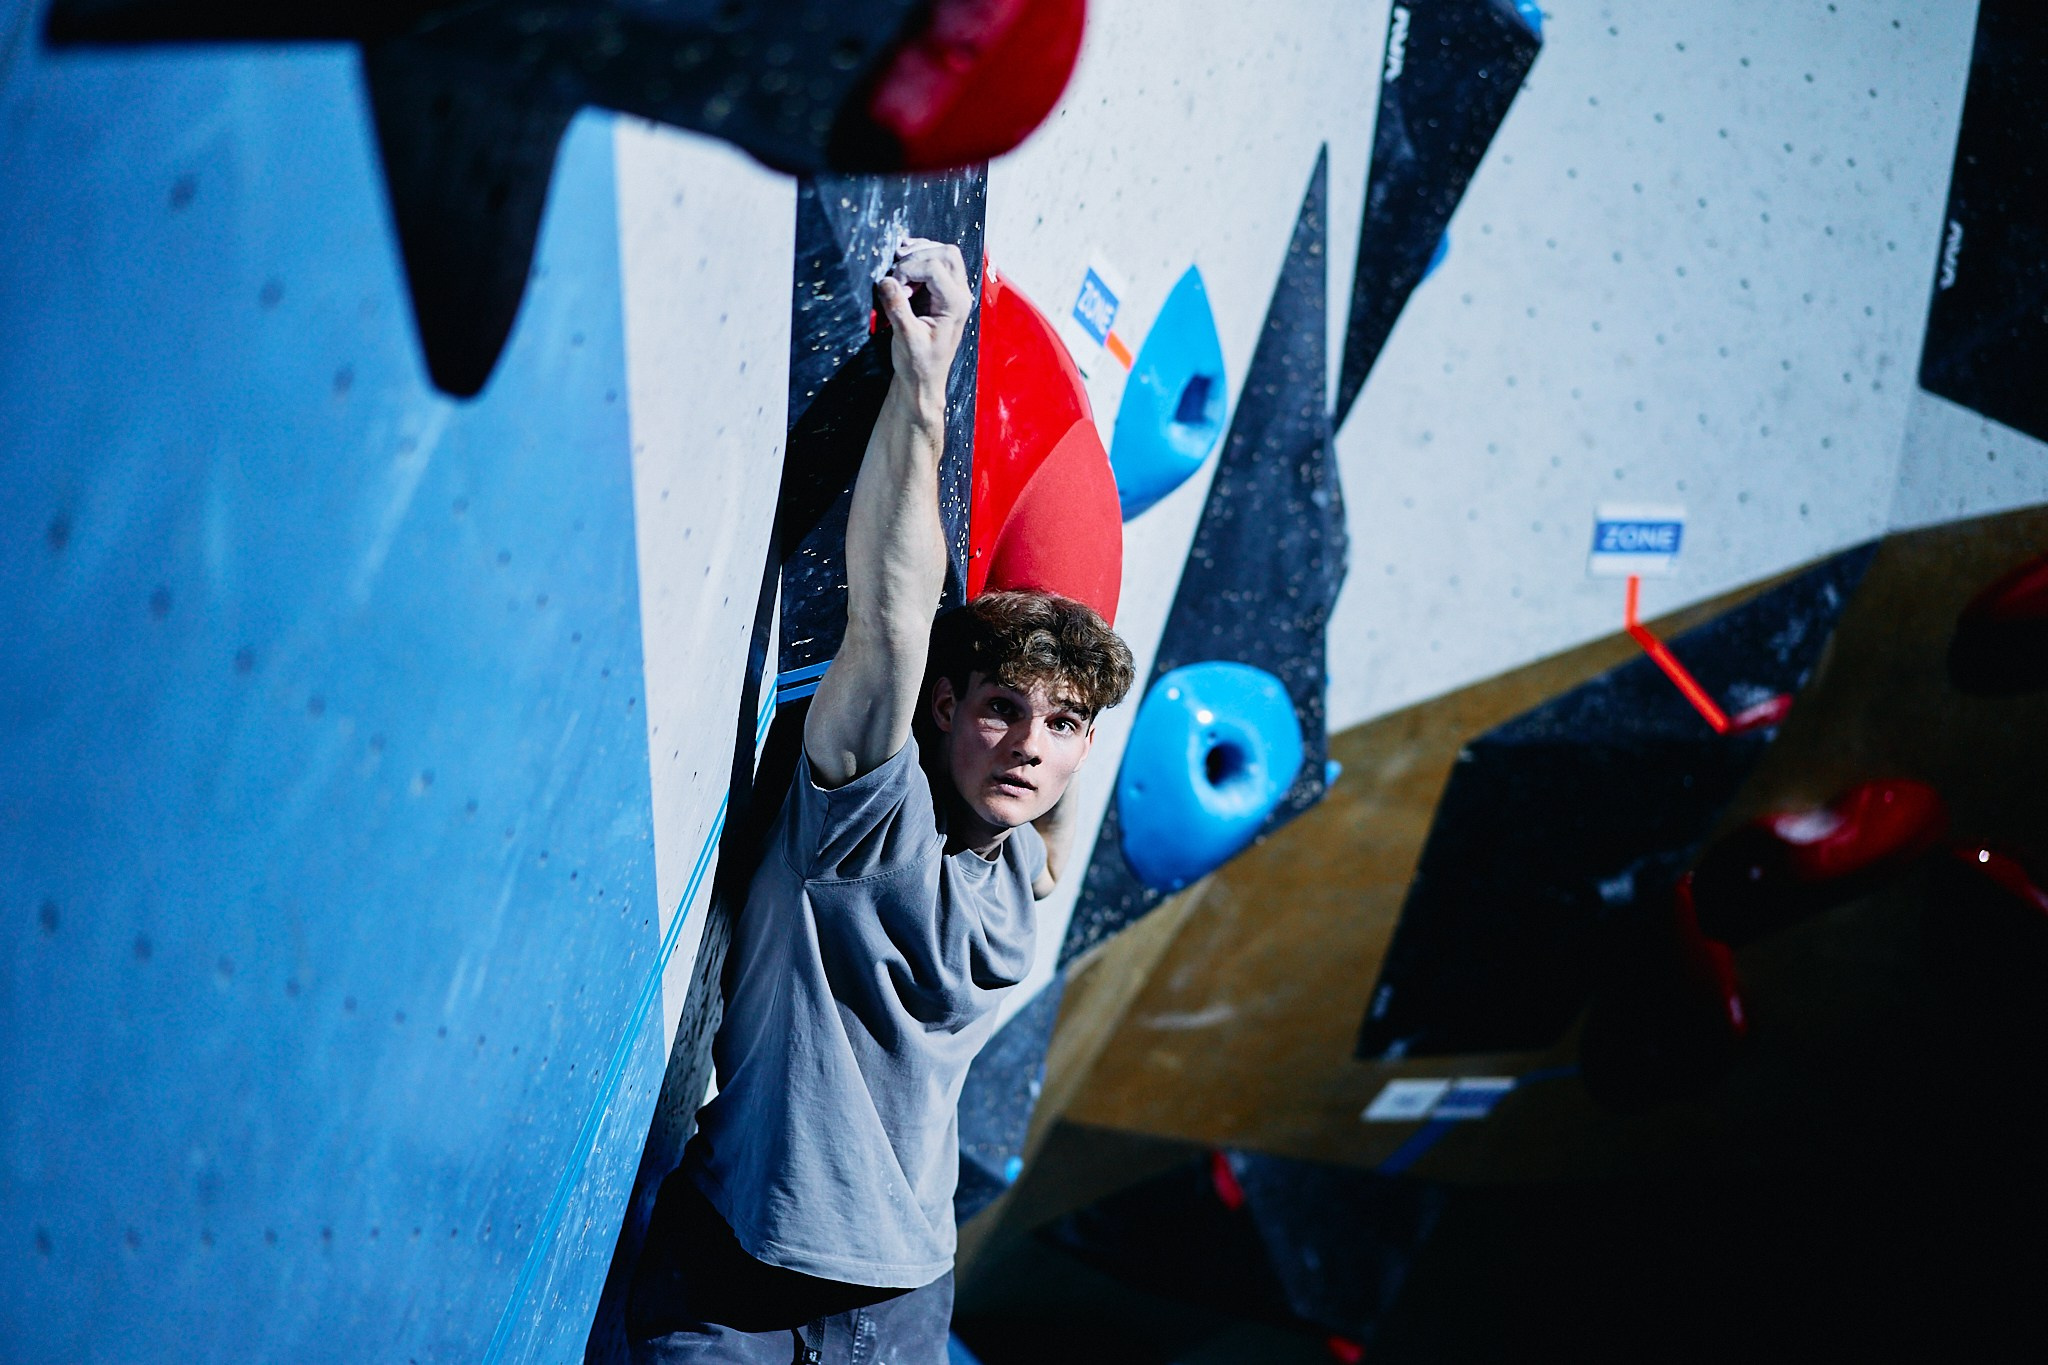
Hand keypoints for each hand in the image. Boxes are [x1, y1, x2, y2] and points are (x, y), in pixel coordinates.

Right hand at [875, 236, 970, 406]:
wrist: (924, 379)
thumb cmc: (919, 364)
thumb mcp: (905, 337)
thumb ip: (897, 307)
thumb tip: (886, 280)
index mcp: (955, 305)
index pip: (935, 267)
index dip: (909, 269)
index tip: (894, 286)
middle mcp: (960, 295)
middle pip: (947, 254)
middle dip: (918, 255)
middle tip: (896, 270)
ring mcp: (954, 292)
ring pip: (944, 254)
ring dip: (919, 253)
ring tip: (898, 265)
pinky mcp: (943, 293)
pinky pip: (937, 263)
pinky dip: (920, 258)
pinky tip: (903, 264)